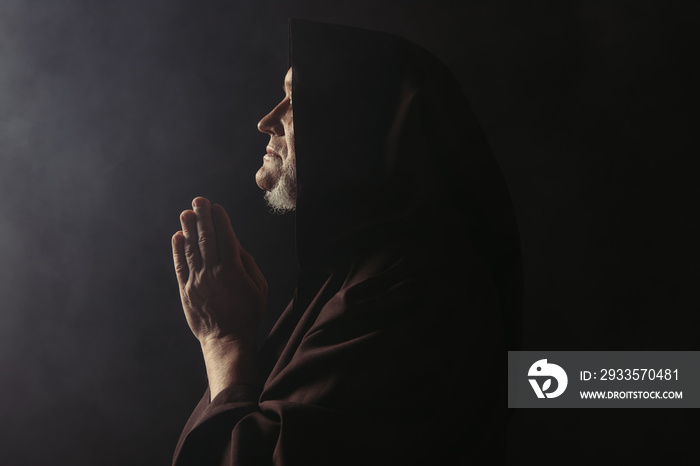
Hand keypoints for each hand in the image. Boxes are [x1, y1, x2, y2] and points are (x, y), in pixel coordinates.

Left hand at [172, 197, 266, 347]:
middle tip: (199, 201)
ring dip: (188, 229)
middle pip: (206, 239)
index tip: (216, 207)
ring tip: (186, 213)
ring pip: (191, 249)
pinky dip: (178, 250)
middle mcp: (212, 273)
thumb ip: (247, 263)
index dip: (221, 221)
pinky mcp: (185, 291)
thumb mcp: (259, 288)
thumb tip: (235, 243)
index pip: (226, 238)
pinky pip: (180, 266)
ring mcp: (196, 281)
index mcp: (233, 271)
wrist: (227, 340)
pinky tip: (177, 236)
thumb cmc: (248, 313)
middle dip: (202, 217)